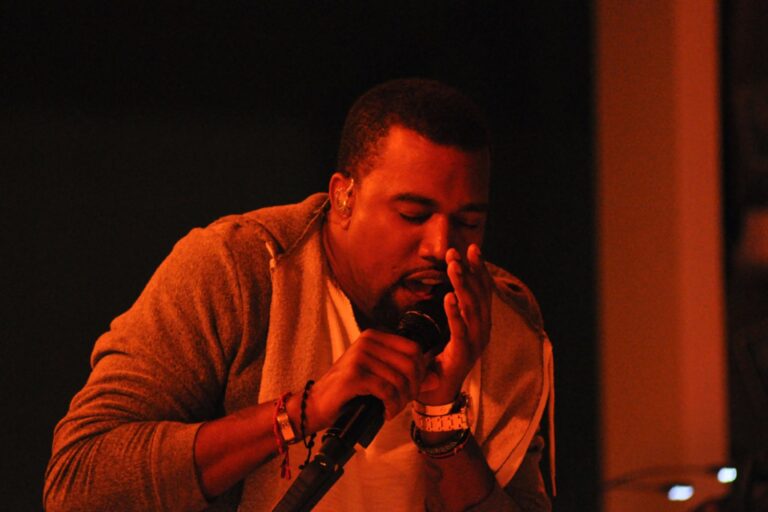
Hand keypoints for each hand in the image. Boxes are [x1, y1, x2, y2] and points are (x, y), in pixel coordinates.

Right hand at [307, 329, 429, 430]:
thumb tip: (436, 379)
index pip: (413, 349)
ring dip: (400, 401)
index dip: (420, 372)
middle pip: (410, 364)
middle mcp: (367, 341)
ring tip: (392, 410)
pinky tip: (384, 412)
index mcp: (374, 336)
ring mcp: (359, 356)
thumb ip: (407, 377)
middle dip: (412, 388)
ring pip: (399, 380)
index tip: (412, 390)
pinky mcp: (354, 375)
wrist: (317, 405)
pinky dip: (390, 406)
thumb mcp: (381, 379)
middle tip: (402, 403)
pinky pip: (386, 391)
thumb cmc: (350, 392)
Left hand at [418, 243, 492, 404]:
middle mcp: (483, 331)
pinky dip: (455, 313)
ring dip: (462, 285)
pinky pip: (460, 330)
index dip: (479, 270)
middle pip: (479, 295)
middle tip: (456, 253)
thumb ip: (452, 311)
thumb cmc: (440, 359)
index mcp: (481, 323)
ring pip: (472, 308)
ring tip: (453, 266)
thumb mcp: (448, 330)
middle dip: (469, 271)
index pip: (483, 291)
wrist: (437, 394)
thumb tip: (449, 287)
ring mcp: (475, 343)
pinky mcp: (463, 354)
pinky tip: (448, 297)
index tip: (472, 249)